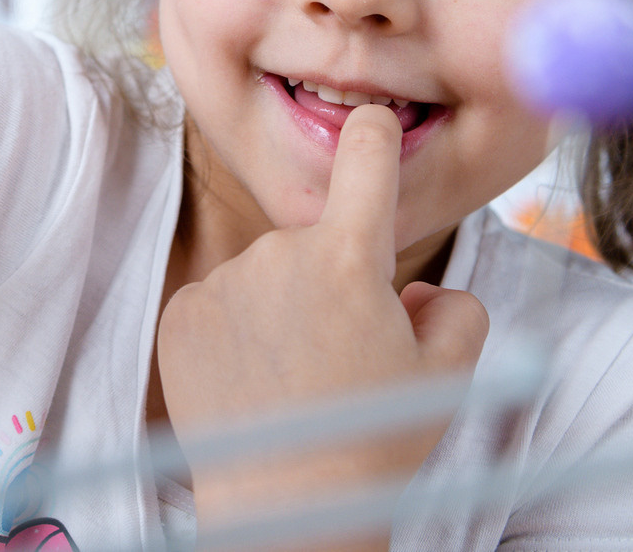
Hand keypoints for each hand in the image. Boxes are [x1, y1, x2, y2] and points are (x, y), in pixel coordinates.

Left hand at [155, 103, 488, 548]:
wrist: (287, 509)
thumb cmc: (374, 443)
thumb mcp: (447, 374)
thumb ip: (452, 308)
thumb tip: (415, 292)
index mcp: (350, 255)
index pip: (365, 154)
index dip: (374, 135)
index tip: (372, 123)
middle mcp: (278, 252)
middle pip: (317, 240)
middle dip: (334, 280)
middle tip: (344, 357)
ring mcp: (222, 281)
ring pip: (267, 276)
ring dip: (284, 310)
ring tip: (297, 382)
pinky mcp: (180, 313)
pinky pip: (221, 304)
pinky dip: (238, 333)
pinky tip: (254, 384)